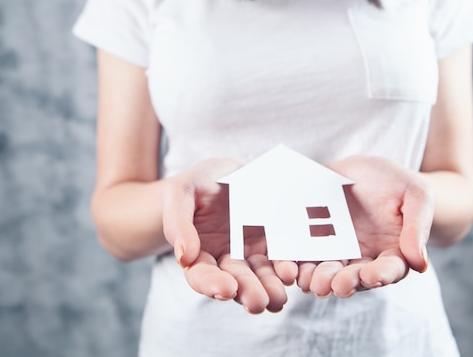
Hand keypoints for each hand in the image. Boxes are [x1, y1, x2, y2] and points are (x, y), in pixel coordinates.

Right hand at [162, 158, 297, 313]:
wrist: (226, 171)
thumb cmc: (197, 183)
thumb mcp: (180, 193)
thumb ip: (178, 223)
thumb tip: (184, 255)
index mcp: (198, 253)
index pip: (201, 275)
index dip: (211, 284)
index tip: (226, 289)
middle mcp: (225, 259)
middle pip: (235, 281)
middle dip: (246, 292)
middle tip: (258, 302)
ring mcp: (250, 252)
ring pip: (260, 275)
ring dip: (269, 288)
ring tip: (278, 298)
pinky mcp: (272, 243)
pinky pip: (280, 257)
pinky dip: (287, 268)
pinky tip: (294, 273)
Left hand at [296, 155, 433, 297]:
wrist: (369, 170)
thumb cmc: (400, 184)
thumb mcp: (417, 196)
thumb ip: (417, 227)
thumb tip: (419, 263)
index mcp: (392, 253)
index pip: (389, 270)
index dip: (380, 275)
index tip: (371, 276)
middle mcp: (363, 259)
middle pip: (354, 277)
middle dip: (343, 282)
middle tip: (334, 285)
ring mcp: (337, 251)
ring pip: (326, 271)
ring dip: (318, 278)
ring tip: (310, 281)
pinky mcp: (314, 239)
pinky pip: (303, 253)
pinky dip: (295, 262)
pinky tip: (288, 266)